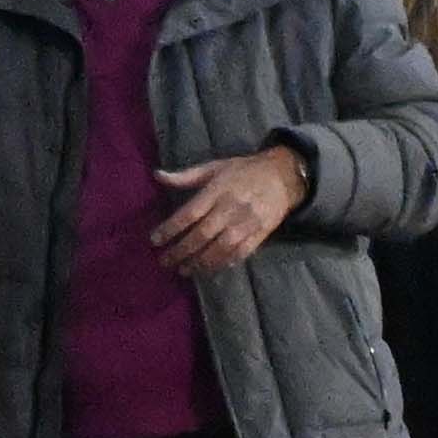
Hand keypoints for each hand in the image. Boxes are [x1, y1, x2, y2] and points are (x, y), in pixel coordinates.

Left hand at [148, 144, 308, 272]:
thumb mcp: (214, 167)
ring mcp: (247, 223)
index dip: (170, 229)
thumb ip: (186, 176)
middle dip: (180, 251)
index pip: (189, 213)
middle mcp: (231, 208)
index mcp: (217, 190)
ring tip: (184, 270)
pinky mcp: (259, 234)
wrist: (283, 176)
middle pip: (202, 235)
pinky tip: (209, 269)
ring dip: (199, 263)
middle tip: (164, 262)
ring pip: (219, 249)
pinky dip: (223, 263)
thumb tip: (157, 176)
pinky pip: (239, 254)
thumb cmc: (243, 171)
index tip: (154, 240)